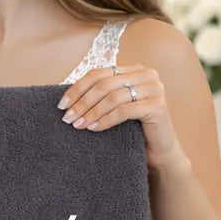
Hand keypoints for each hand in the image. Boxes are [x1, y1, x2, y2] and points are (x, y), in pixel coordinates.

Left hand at [56, 64, 187, 171]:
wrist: (156, 150)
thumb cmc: (131, 127)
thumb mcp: (112, 106)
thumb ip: (98, 95)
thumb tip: (66, 98)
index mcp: (133, 69)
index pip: (98, 74)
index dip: (77, 88)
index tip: (61, 105)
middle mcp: (147, 74)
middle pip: (104, 84)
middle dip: (82, 102)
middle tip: (67, 118)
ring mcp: (155, 88)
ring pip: (113, 97)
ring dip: (92, 112)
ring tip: (78, 125)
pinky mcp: (158, 106)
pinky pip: (125, 110)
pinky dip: (106, 120)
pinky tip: (94, 128)